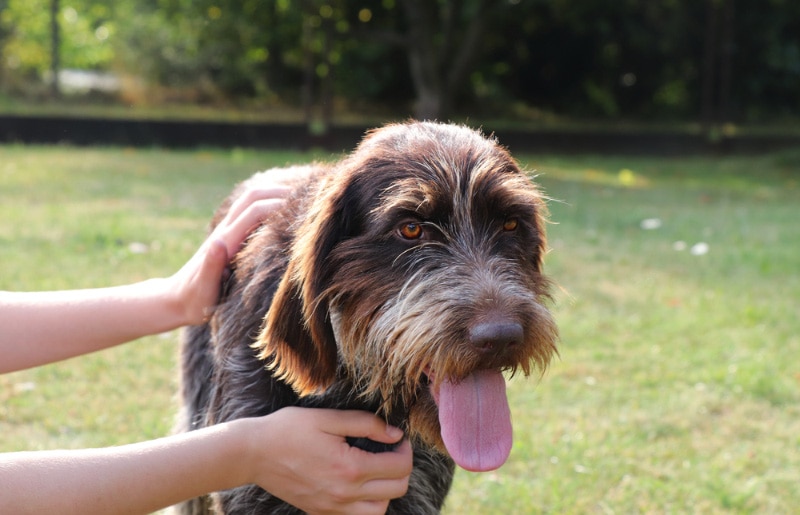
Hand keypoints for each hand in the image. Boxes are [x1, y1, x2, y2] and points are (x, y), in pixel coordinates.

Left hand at [169, 183, 291, 325]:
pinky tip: (283, 210)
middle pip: (253, 196)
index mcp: (225, 241)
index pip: (255, 212)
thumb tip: (219, 241)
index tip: (303, 211)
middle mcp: (225, 230)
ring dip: (274, 193)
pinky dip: (267, 202)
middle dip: (280, 192)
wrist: (175, 299)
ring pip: (251, 199)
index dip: (279, 206)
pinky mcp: (228, 235)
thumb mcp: (203, 288)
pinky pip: (249, 209)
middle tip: (308, 197)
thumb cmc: (193, 299)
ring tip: (300, 198)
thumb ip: (211, 265)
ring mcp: (226, 230)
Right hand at [242, 408, 412, 514]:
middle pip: (396, 490)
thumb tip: (395, 434)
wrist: (253, 454)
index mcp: (350, 467)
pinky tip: (359, 485)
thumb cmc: (288, 430)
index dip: (406, 450)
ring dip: (387, 490)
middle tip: (392, 452)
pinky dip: (367, 505)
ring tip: (377, 470)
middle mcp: (345, 493)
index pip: (399, 467)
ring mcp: (333, 507)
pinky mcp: (321, 512)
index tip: (397, 439)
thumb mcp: (328, 418)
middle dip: (402, 469)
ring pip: (379, 510)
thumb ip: (365, 424)